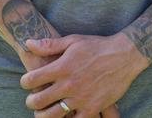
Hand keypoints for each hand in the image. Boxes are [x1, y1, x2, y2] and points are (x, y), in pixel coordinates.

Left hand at [21, 33, 150, 117]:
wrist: (125, 55)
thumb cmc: (98, 46)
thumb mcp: (73, 41)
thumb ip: (50, 44)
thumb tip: (28, 43)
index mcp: (62, 67)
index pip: (31, 80)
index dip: (25, 82)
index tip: (28, 82)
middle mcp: (69, 84)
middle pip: (38, 101)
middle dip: (31, 101)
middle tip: (33, 100)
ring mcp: (80, 98)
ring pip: (52, 115)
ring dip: (43, 115)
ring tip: (44, 111)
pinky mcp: (93, 108)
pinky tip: (66, 115)